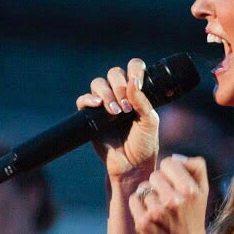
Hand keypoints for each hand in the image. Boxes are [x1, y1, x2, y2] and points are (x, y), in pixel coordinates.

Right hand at [78, 58, 158, 179]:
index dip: (134, 69)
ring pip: (98, 84)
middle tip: (127, 107)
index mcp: (137, 91)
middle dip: (120, 86)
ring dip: (107, 94)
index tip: (138, 81)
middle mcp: (119, 93)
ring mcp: (104, 103)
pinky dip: (88, 99)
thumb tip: (133, 82)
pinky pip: (83, 100)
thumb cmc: (144, 143)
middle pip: (114, 73)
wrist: (131, 165)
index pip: (133, 68)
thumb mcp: (150, 121)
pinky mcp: (90, 115)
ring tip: (116, 112)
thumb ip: (142, 101)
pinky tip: (98, 106)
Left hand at [128, 154, 212, 233]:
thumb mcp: (203, 190)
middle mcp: (174, 201)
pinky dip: (138, 205)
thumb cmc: (193, 215)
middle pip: (154, 176)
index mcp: (190, 190)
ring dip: (149, 198)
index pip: (168, 163)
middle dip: (159, 186)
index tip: (173, 184)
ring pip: (144, 189)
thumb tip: (177, 158)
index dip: (169, 172)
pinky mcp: (143, 223)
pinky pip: (134, 200)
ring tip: (160, 212)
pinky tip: (149, 216)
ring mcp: (157, 213)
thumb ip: (196, 167)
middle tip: (167, 201)